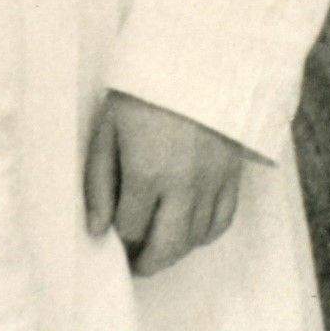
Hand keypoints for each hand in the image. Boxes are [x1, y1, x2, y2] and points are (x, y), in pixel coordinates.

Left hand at [83, 90, 247, 276]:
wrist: (197, 64)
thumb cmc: (141, 94)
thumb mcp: (107, 131)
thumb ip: (97, 182)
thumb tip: (96, 229)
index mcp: (147, 173)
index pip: (130, 228)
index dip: (118, 240)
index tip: (111, 240)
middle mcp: (184, 186)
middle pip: (168, 246)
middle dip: (148, 262)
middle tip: (135, 265)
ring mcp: (213, 184)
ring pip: (196, 239)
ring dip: (175, 252)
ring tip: (157, 250)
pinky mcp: (232, 177)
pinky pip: (222, 222)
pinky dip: (205, 235)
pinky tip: (189, 233)